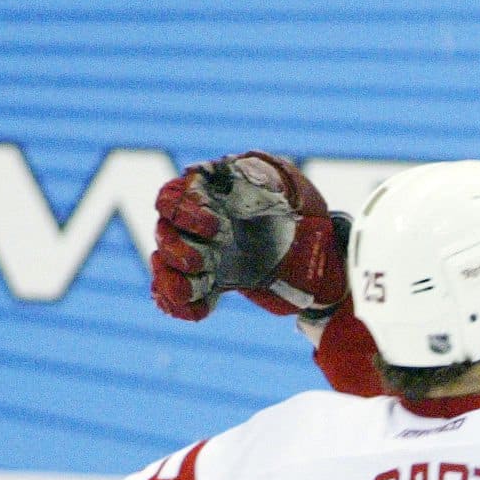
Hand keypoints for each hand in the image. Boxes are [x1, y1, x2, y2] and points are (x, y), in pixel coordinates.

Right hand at [151, 152, 345, 320]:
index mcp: (206, 197)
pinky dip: (182, 307)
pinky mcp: (211, 284)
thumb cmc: (296, 206)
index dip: (184, 213)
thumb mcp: (287, 183)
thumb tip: (245, 167)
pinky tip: (198, 313)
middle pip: (165, 236)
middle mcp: (195, 227)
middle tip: (202, 261)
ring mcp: (201, 256)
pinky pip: (181, 298)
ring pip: (166, 268)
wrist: (315, 248)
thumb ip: (263, 173)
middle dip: (177, 249)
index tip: (214, 225)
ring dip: (171, 281)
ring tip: (188, 291)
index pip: (171, 199)